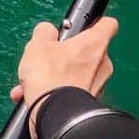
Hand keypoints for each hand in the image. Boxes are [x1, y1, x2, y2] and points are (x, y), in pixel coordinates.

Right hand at [11, 17, 117, 138]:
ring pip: (76, 74)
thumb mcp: (38, 45)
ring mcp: (98, 86)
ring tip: (30, 83)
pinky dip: (54, 93)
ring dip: (55, 76)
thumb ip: (44, 32)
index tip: (81, 27)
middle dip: (66, 55)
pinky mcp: (90, 103)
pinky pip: (71, 92)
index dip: (94, 23)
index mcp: (94, 44)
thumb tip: (48, 31)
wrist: (55, 116)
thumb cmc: (50, 77)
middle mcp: (102, 64)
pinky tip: (31, 97)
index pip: (107, 24)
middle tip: (46, 59)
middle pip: (87, 52)